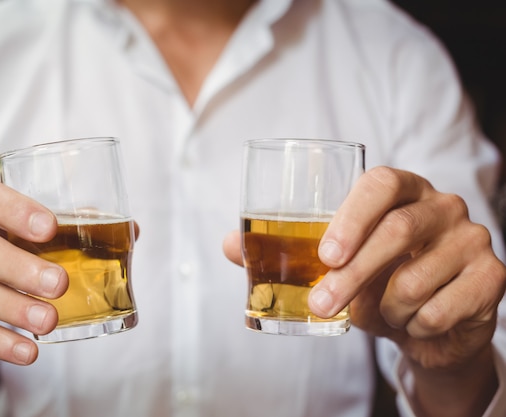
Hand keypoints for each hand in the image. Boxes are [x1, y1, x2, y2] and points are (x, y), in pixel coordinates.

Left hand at [224, 166, 505, 414]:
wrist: (426, 320)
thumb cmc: (374, 279)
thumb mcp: (334, 263)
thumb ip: (285, 248)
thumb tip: (229, 244)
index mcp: (402, 190)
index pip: (381, 183)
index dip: (353, 216)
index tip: (326, 255)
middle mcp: (442, 205)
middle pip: (397, 231)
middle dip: (353, 276)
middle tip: (321, 304)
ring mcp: (472, 238)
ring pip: (415, 280)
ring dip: (384, 309)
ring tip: (381, 311)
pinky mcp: (492, 277)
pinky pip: (442, 310)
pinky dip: (415, 326)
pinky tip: (414, 320)